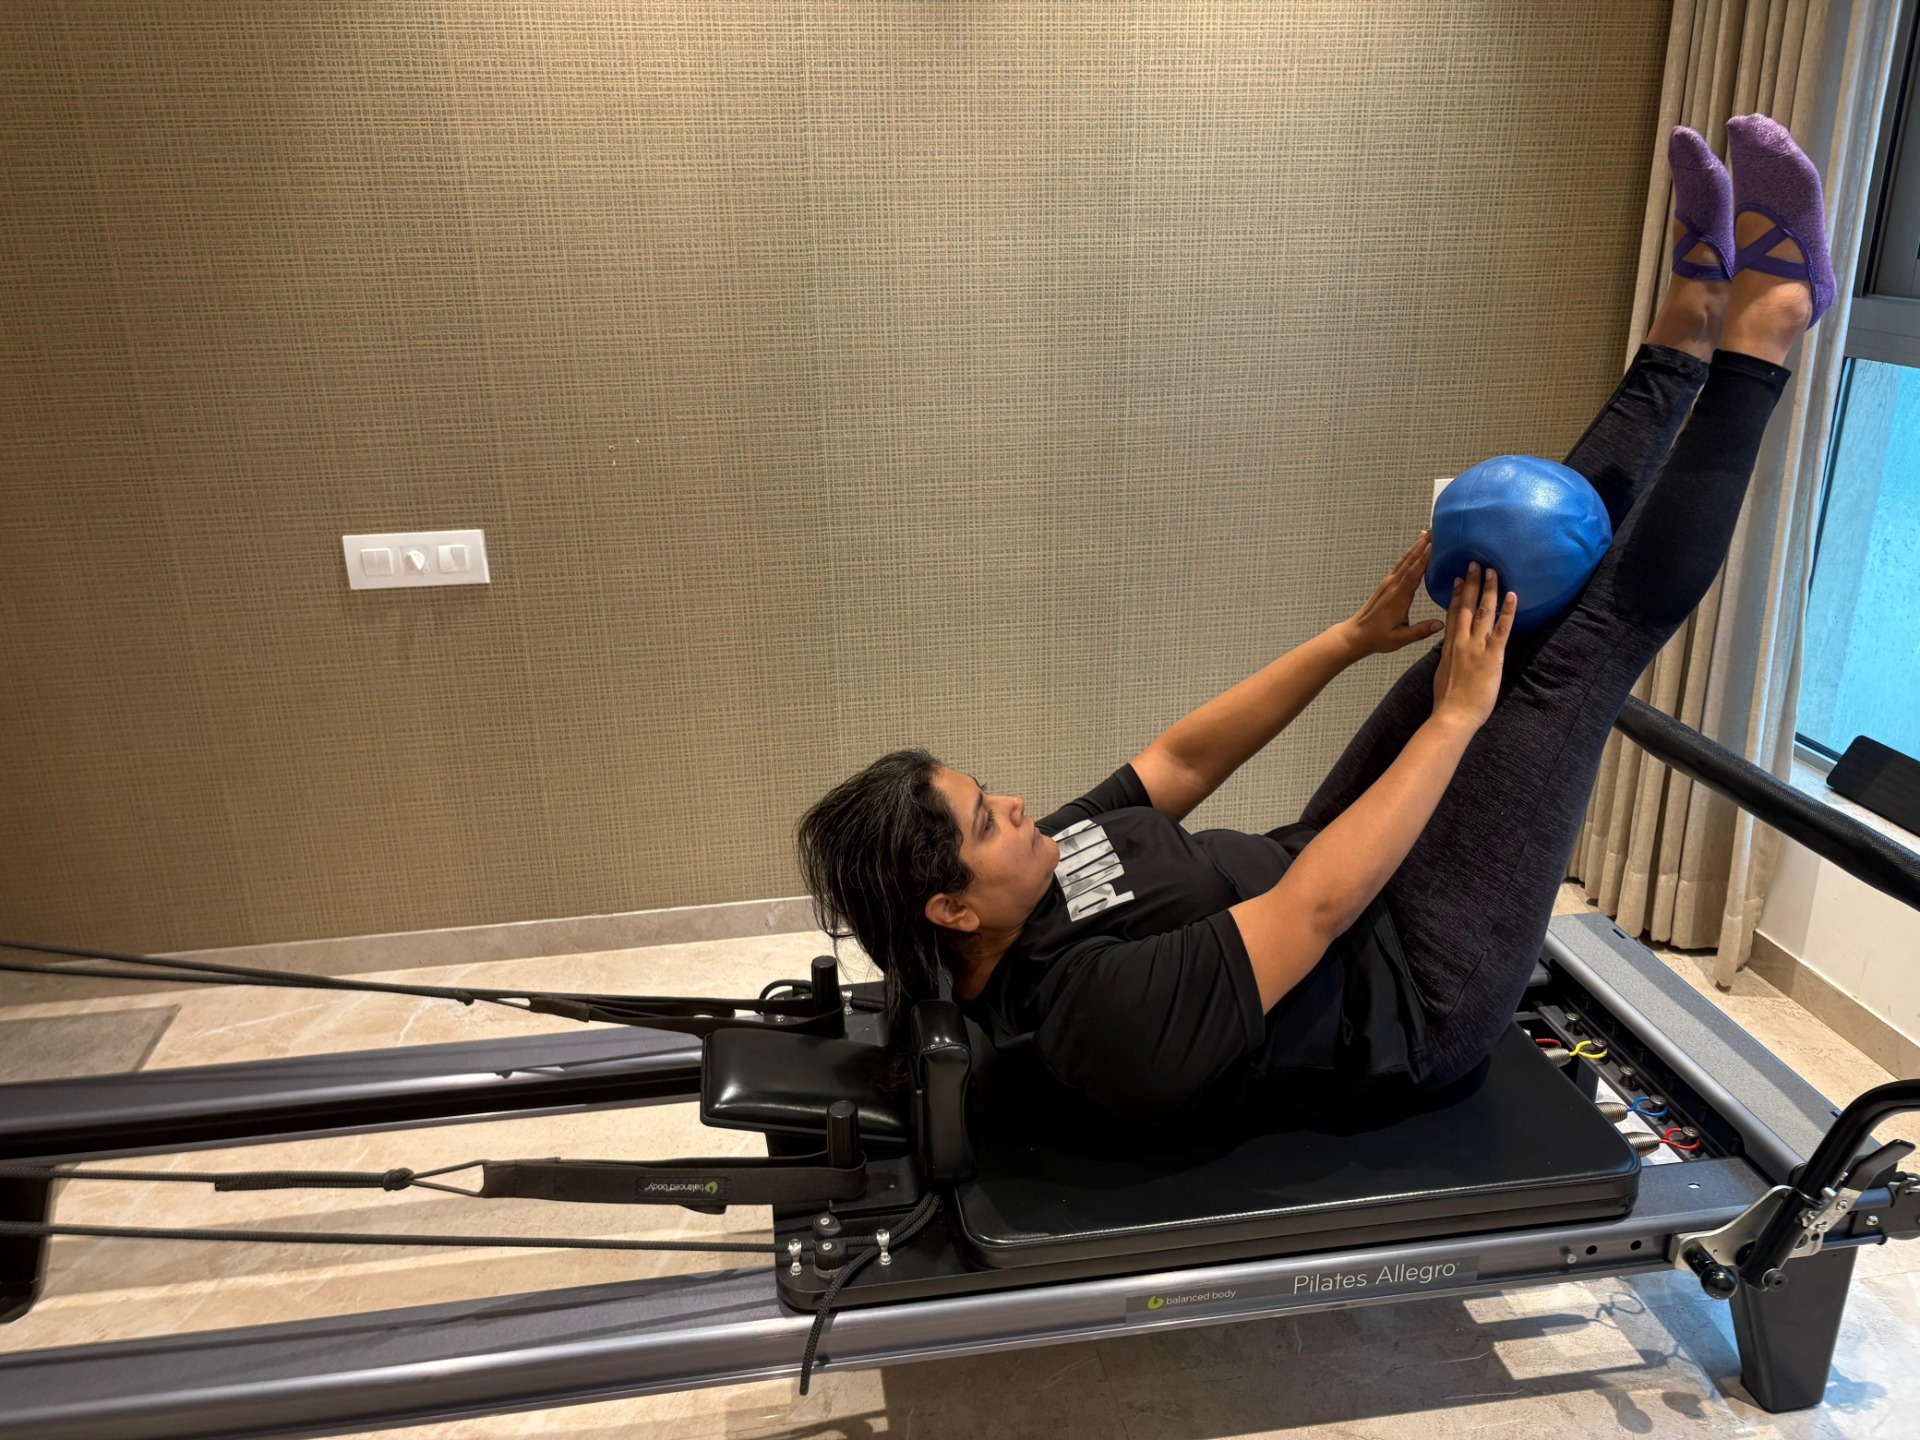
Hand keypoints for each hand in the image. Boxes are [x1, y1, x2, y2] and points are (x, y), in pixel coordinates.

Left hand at [1342, 532, 1444, 657]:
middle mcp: (1393, 585)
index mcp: (1398, 597)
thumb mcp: (1400, 639)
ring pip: (1405, 560)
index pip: (1413, 574)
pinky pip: (1401, 564)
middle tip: (1438, 529)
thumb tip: (1441, 624)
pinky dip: (1411, 553)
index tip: (1435, 544)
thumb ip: (1420, 631)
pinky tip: (1417, 547)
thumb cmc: (1378, 638)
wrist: (1356, 635)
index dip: (1424, 559)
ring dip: (1418, 545)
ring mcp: (1389, 583)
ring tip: (1430, 532)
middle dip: (1424, 544)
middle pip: (1410, 561)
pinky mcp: (1387, 584)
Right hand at [1431, 562, 1515, 729]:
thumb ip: (1448, 659)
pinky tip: (1512, 596)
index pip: (1453, 614)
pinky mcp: (1491, 655)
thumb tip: (1450, 652)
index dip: (1457, 595)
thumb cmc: (1447, 701)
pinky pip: (1501, 629)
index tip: (1459, 579)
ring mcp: (1476, 646)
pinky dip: (1508, 611)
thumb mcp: (1443, 674)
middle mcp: (1461, 641)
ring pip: (1483, 612)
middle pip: (1467, 606)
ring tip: (1493, 571)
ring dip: (1489, 589)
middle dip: (1472, 584)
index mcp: (1449, 646)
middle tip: (1475, 564)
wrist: (1452, 714)